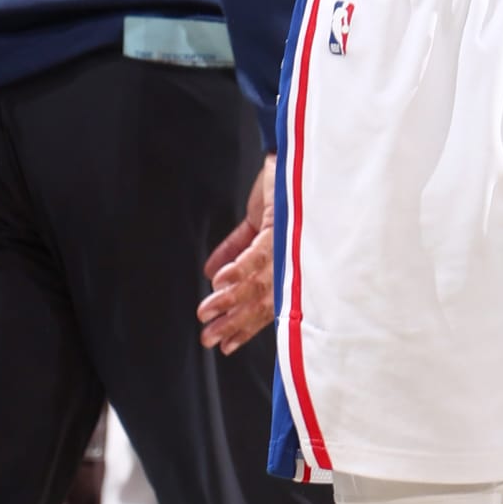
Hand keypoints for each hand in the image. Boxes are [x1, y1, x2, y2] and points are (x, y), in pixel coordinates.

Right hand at [198, 154, 276, 352]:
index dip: (245, 325)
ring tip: (206, 312)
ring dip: (229, 298)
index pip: (266, 303)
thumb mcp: (256, 223)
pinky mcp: (282, 225)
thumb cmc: (283, 188)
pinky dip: (237, 266)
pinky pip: (257, 251)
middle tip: (208, 339)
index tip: (226, 346)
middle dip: (233, 320)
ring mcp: (289, 246)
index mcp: (286, 262)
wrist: (296, 157)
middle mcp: (292, 260)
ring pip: (257, 281)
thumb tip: (211, 276)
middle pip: (260, 298)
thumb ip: (235, 252)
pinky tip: (219, 280)